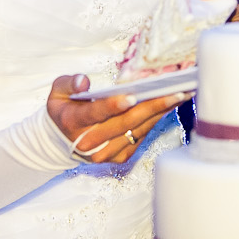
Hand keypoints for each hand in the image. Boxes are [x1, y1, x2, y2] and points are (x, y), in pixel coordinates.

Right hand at [46, 75, 186, 164]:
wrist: (62, 141)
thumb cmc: (64, 109)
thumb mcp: (57, 92)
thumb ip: (69, 83)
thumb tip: (84, 82)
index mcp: (74, 122)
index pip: (96, 113)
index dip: (114, 106)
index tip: (132, 96)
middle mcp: (90, 142)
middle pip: (125, 123)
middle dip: (152, 106)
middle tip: (175, 91)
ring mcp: (106, 152)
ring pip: (137, 130)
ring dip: (161, 113)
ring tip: (180, 95)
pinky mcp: (119, 157)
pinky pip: (141, 137)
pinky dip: (155, 121)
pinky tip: (169, 106)